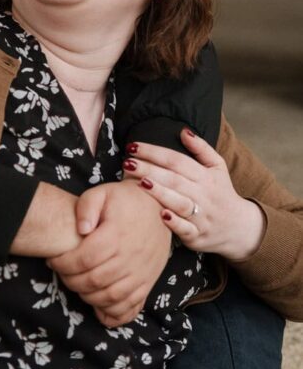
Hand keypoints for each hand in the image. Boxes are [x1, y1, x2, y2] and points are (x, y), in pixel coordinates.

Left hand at [47, 182, 170, 326]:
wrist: (158, 208)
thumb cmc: (124, 201)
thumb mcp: (102, 193)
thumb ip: (86, 207)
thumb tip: (81, 230)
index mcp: (116, 235)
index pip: (83, 259)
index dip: (63, 264)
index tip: (52, 261)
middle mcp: (131, 257)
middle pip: (94, 281)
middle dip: (70, 281)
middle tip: (62, 273)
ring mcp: (142, 273)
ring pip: (110, 298)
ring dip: (87, 296)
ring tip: (77, 284)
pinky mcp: (148, 283)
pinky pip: (130, 307)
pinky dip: (112, 314)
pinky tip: (98, 306)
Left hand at [123, 128, 266, 259]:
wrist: (240, 228)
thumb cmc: (221, 193)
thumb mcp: (218, 168)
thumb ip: (201, 149)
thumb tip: (183, 131)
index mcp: (206, 176)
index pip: (177, 160)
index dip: (155, 152)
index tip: (133, 146)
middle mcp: (204, 195)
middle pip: (174, 179)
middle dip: (149, 170)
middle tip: (127, 163)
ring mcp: (201, 216)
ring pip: (180, 203)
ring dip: (160, 193)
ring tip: (139, 183)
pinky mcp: (198, 236)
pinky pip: (186, 229)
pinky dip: (174, 222)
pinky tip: (160, 214)